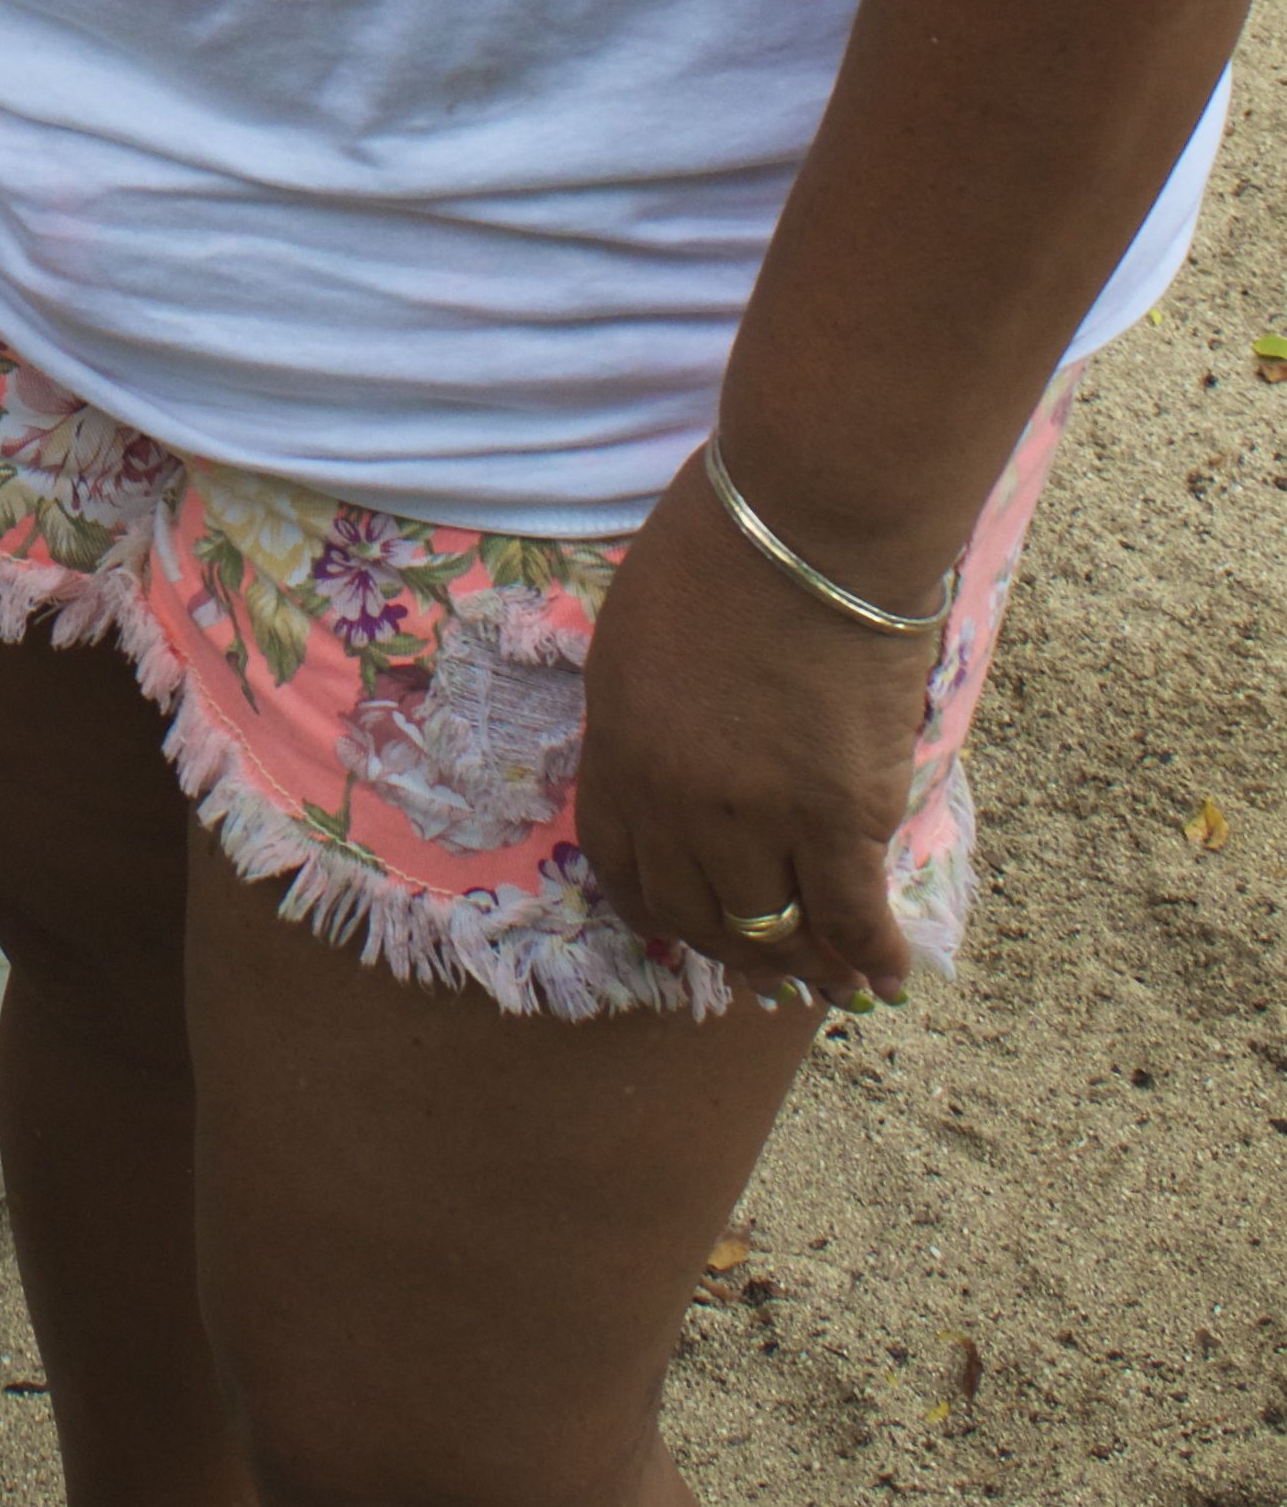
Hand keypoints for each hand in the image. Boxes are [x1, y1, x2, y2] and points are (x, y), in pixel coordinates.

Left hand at [570, 455, 939, 1007]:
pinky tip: (888, 976)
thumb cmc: (721, 547)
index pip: (622, 865)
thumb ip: (644, 715)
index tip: (681, 923)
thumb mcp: (635, 633)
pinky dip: (872, 957)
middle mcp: (677, 801)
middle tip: (760, 958)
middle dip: (728, 943)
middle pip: (696, 910)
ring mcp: (758, 818)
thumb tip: (667, 767)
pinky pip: (851, 917)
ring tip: (828, 981)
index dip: (655, 905)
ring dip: (801, 962)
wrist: (807, 525)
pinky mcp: (841, 819)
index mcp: (619, 748)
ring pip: (773, 927)